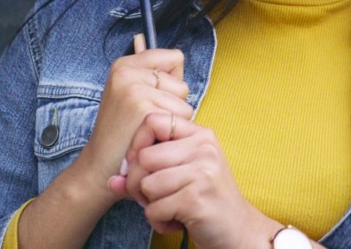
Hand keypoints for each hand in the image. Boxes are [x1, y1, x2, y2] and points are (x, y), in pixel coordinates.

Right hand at [73, 35, 192, 193]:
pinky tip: (150, 139)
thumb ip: (156, 76)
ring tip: (148, 130)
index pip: (175, 58)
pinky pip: (181, 117)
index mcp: (124, 65)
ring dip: (172, 120)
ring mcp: (133, 89)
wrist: (100, 167)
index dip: (172, 83)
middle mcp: (126, 72)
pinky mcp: (143, 109)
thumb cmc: (124, 133)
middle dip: (173, 104)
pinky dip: (171, 133)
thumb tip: (179, 55)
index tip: (151, 100)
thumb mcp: (132, 96)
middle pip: (182, 83)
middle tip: (146, 121)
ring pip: (184, 102)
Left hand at [108, 112, 279, 248]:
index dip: (137, 144)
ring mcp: (203, 172)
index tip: (142, 166)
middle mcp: (204, 148)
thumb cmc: (206, 199)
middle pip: (142, 157)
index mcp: (200, 135)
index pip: (152, 121)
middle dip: (139, 184)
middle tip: (155, 197)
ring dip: (150, 205)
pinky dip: (159, 221)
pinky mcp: (196, 199)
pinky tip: (177, 221)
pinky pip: (154, 209)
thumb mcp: (180, 176)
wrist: (239, 230)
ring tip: (170, 208)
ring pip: (146, 185)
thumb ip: (147, 172)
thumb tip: (112, 179)